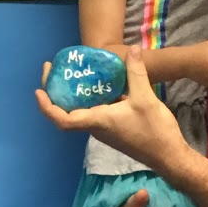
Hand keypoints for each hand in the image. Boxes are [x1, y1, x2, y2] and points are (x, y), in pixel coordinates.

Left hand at [36, 45, 189, 177]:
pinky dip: (90, 97)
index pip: (62, 119)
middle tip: (53, 69)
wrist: (169, 156)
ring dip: (72, 93)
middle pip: (66, 112)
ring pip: (80, 110)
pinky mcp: (112, 128)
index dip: (47, 107)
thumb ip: (136, 73)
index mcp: (97, 121)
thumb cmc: (154, 131)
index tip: (39, 91)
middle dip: (55, 92)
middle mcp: (95, 127)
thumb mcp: (145, 98)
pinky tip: (99, 82)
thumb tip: (132, 50)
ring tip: (73, 71)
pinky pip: (94, 110)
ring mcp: (103, 129)